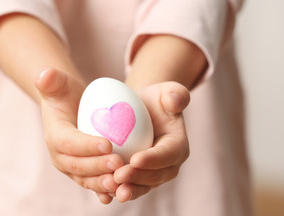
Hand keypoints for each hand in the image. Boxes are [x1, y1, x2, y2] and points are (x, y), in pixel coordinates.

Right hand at [34, 68, 123, 203]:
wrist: (69, 108)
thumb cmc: (65, 94)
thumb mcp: (59, 84)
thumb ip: (51, 80)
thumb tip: (44, 75)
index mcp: (54, 136)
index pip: (69, 143)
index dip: (86, 145)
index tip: (108, 144)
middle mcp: (60, 156)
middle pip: (78, 166)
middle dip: (98, 167)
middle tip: (119, 163)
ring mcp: (72, 167)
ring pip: (87, 179)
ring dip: (103, 183)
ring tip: (121, 182)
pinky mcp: (83, 172)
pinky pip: (94, 183)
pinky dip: (104, 190)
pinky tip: (118, 193)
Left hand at [113, 82, 190, 201]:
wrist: (141, 111)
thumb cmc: (154, 99)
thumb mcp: (166, 91)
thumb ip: (175, 93)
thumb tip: (175, 101)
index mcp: (178, 146)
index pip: (167, 155)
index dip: (153, 159)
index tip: (135, 159)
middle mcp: (169, 165)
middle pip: (156, 176)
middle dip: (138, 178)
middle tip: (118, 176)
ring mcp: (154, 174)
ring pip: (143, 186)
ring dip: (129, 189)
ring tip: (113, 191)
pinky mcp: (139, 178)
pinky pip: (131, 186)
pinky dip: (119, 191)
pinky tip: (105, 193)